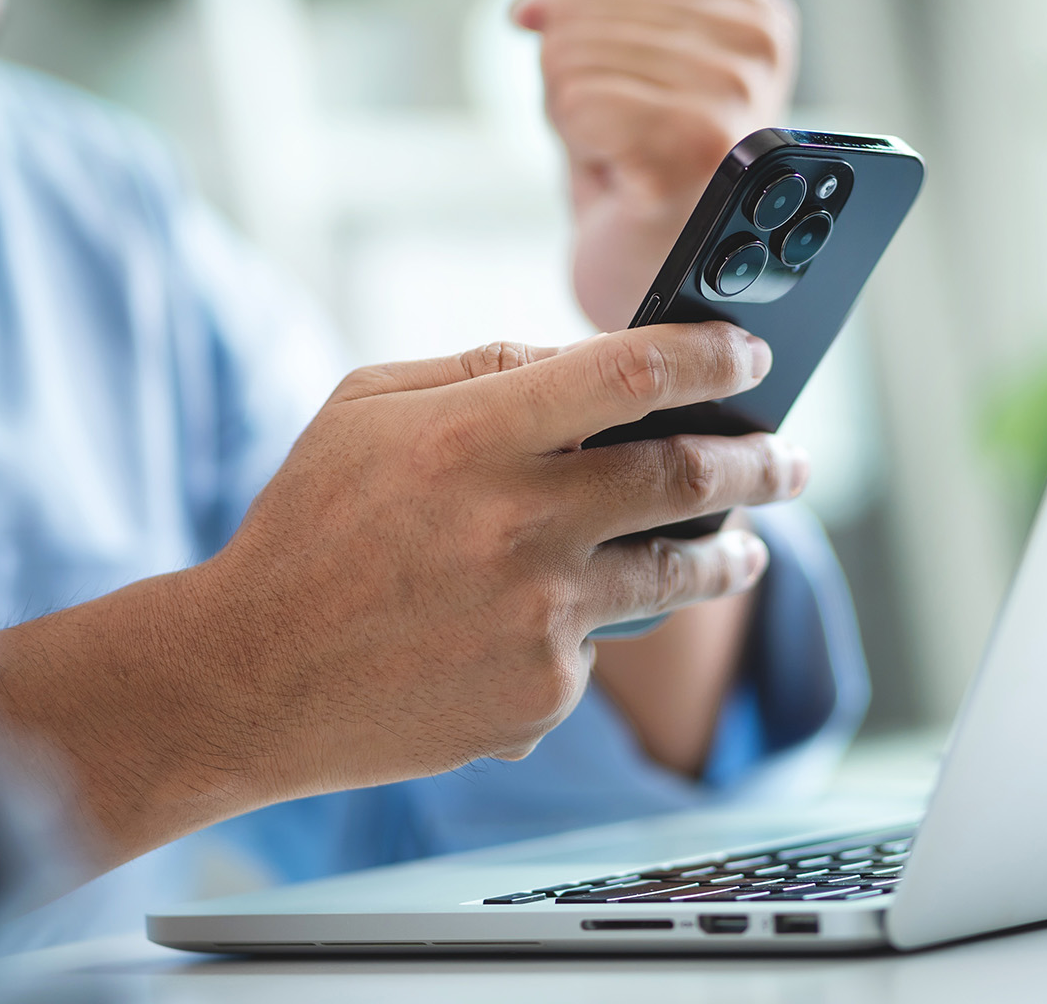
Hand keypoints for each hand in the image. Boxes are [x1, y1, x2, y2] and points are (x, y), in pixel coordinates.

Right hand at [193, 323, 805, 796]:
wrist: (253, 676)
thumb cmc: (309, 529)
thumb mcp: (365, 408)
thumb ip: (480, 369)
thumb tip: (581, 362)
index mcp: (473, 436)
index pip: (631, 373)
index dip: (710, 354)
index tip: (752, 352)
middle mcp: (520, 523)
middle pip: (686, 476)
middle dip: (760, 460)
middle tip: (793, 457)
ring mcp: (539, 618)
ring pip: (675, 572)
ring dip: (728, 552)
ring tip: (744, 546)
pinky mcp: (541, 694)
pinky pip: (595, 646)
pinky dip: (586, 629)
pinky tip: (539, 626)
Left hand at [513, 0, 798, 330]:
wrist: (661, 300)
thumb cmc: (640, 189)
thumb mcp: (617, 70)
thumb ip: (583, 10)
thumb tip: (532, 2)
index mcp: (753, 13)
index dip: (575, 37)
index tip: (622, 101)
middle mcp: (756, 46)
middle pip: (574, 12)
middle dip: (577, 87)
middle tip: (625, 147)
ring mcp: (732, 94)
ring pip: (568, 58)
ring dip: (579, 124)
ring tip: (630, 166)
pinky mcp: (692, 146)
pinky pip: (573, 104)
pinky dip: (579, 153)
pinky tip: (625, 185)